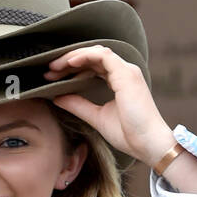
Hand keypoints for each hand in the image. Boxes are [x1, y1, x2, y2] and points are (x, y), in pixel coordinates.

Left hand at [43, 45, 174, 167]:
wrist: (147, 144)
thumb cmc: (129, 134)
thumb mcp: (96, 117)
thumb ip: (78, 105)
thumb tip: (57, 97)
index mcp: (119, 80)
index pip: (93, 65)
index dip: (72, 68)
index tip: (53, 77)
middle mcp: (124, 72)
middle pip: (93, 56)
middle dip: (69, 61)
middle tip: (49, 70)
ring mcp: (126, 71)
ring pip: (96, 52)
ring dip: (74, 56)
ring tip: (56, 66)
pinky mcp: (126, 74)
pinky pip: (102, 56)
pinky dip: (85, 56)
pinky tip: (70, 63)